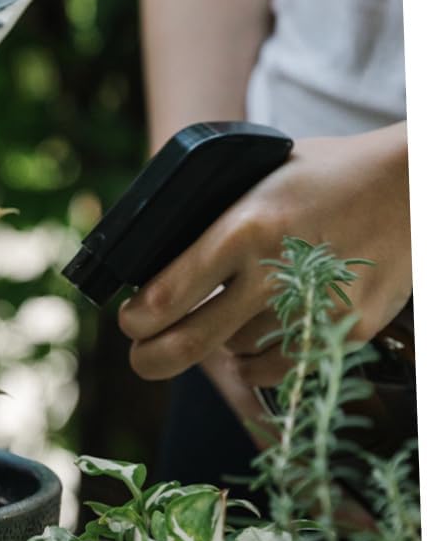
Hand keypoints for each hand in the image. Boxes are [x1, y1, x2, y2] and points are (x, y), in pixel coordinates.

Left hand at [118, 124, 410, 387]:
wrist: (415, 183)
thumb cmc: (328, 174)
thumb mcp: (259, 176)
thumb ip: (213, 218)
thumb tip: (155, 261)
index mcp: (244, 228)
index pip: (166, 296)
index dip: (136, 320)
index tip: (130, 321)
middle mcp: (275, 272)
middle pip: (189, 344)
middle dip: (151, 359)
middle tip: (142, 356)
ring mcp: (314, 307)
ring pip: (237, 354)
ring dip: (220, 344)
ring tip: (226, 317)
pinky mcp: (348, 330)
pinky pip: (281, 366)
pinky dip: (260, 359)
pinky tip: (258, 336)